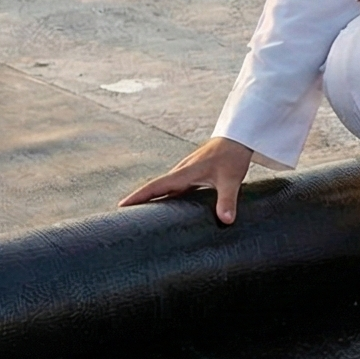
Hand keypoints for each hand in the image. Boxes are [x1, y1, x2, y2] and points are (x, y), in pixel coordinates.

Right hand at [121, 137, 256, 225]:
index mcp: (184, 173)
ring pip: (163, 189)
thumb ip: (227, 200)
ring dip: (151, 200)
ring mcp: (185, 174)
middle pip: (154, 189)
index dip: (138, 196)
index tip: (121, 206)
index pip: (155, 186)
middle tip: (122, 218)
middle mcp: (180, 173)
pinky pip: (173, 189)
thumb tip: (226, 220)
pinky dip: (165, 198)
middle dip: (138, 201)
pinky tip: (165, 209)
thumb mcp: (231, 180)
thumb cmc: (232, 156)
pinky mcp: (192, 175)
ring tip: (139, 217)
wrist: (238, 138)